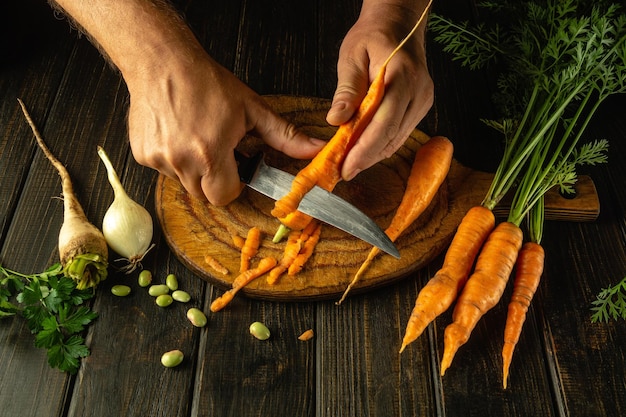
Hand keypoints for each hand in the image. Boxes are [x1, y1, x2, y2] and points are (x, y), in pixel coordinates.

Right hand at [125, 52, 323, 205]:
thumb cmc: (206, 83)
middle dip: (214, 179)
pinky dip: (173, 159)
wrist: (162, 62)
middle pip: (203, 194)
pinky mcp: (142, 155)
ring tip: (196, 138)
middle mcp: (182, 161)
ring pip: (183, 183)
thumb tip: (314, 150)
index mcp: (211, 153)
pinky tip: (178, 134)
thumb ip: (284, 136)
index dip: (232, 185)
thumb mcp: (252, 109)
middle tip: (217, 150)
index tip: (234, 168)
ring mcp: (159, 159)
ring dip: (193, 169)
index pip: (224, 197)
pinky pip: (164, 170)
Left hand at [326, 1, 433, 180]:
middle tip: (343, 172)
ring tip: (349, 166)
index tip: (346, 166)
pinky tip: (363, 152)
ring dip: (373, 155)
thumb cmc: (373, 37)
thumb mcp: (352, 56)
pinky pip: (400, 134)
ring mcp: (423, 101)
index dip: (365, 149)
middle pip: (392, 136)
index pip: (385, 121)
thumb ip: (346, 90)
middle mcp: (419, 92)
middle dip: (366, 158)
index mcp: (403, 76)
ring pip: (397, 139)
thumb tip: (335, 120)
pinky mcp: (420, 108)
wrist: (399, 25)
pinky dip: (381, 145)